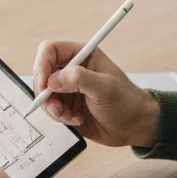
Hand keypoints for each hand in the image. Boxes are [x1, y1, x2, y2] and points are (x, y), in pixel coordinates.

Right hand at [32, 40, 160, 148]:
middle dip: (45, 92)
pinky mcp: (66, 105)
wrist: (135, 127)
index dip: (42, 64)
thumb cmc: (127, 102)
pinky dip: (59, 117)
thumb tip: (53, 80)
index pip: (50, 50)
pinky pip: (50, 109)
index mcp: (82, 55)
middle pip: (42, 73)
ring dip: (52, 108)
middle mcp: (71, 69)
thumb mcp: (106, 88)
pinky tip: (76, 119)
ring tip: (70, 116)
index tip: (44, 84)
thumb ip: (80, 79)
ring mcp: (67, 88)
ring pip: (43, 93)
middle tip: (55, 107)